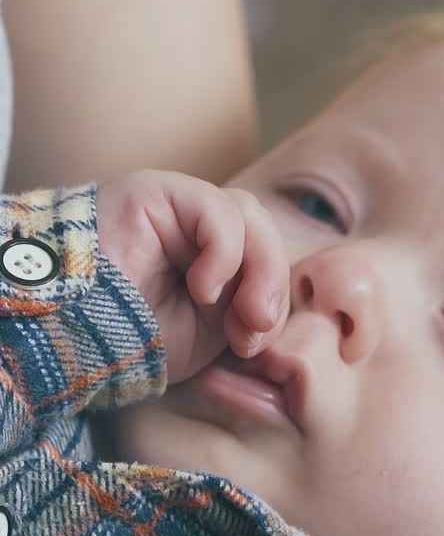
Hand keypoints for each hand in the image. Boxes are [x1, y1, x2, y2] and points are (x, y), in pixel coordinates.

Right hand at [96, 170, 289, 383]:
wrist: (75, 336)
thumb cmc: (133, 339)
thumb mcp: (209, 336)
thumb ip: (250, 314)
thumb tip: (275, 308)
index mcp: (212, 258)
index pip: (267, 260)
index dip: (271, 299)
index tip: (250, 345)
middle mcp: (196, 226)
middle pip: (264, 235)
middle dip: (271, 285)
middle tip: (255, 327)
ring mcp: (177, 206)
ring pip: (249, 215)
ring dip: (257, 270)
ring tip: (234, 311)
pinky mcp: (159, 191)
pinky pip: (218, 209)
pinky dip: (225, 253)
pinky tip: (203, 288)